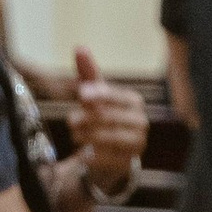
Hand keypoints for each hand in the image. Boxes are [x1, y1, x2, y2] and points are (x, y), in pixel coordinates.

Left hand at [71, 46, 147, 197]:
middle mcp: (140, 122)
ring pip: (109, 138)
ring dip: (87, 136)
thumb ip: (87, 72)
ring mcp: (137, 144)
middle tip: (70, 120)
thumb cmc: (101, 115)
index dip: (99, 94)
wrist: (110, 151)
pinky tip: (84, 153)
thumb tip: (79, 47)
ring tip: (74, 135)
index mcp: (133, 101)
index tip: (82, 94)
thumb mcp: (93, 94)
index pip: (116, 96)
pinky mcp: (129, 163)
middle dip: (88, 118)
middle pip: (111, 117)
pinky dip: (93, 156)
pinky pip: (108, 159)